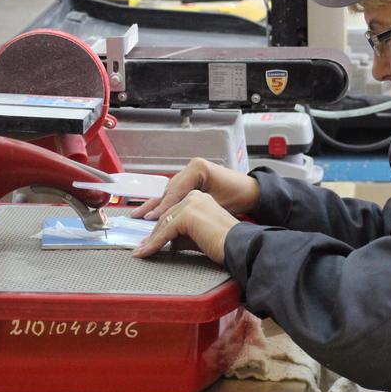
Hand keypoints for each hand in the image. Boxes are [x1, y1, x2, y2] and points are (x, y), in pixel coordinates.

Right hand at [131, 158, 259, 220]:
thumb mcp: (215, 204)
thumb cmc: (239, 196)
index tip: (152, 219)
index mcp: (197, 168)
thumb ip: (192, 211)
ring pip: (169, 191)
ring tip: (139, 214)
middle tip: (140, 218)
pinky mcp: (192, 180)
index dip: (163, 208)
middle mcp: (191, 168)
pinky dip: (165, 203)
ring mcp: (191, 173)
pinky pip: (175, 193)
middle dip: (154, 207)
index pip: (175, 191)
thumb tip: (171, 224)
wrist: (251, 192)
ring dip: (155, 204)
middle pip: (169, 190)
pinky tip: (153, 210)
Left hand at [133, 190, 238, 262]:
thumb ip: (183, 235)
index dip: (161, 227)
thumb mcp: (198, 236)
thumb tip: (169, 241)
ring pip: (164, 223)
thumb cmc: (225, 242)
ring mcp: (190, 203)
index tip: (150, 240)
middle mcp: (194, 196)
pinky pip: (165, 231)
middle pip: (166, 216)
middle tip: (142, 247)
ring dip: (151, 239)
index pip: (174, 212)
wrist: (238, 245)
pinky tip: (146, 251)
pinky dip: (154, 243)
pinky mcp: (187, 214)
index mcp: (199, 198)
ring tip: (141, 251)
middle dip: (153, 234)